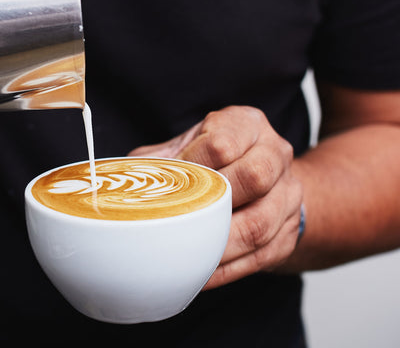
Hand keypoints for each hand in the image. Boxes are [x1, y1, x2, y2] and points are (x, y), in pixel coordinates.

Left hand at [129, 106, 303, 287]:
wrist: (269, 180)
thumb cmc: (217, 161)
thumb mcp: (189, 147)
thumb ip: (157, 161)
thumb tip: (108, 183)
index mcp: (247, 124)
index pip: (222, 142)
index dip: (192, 166)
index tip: (168, 185)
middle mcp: (275, 154)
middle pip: (255, 177)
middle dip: (213, 205)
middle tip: (178, 222)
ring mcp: (289, 194)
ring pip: (260, 224)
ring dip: (218, 247)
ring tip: (184, 259)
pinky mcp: (290, 232)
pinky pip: (260, 257)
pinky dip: (226, 270)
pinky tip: (200, 275)